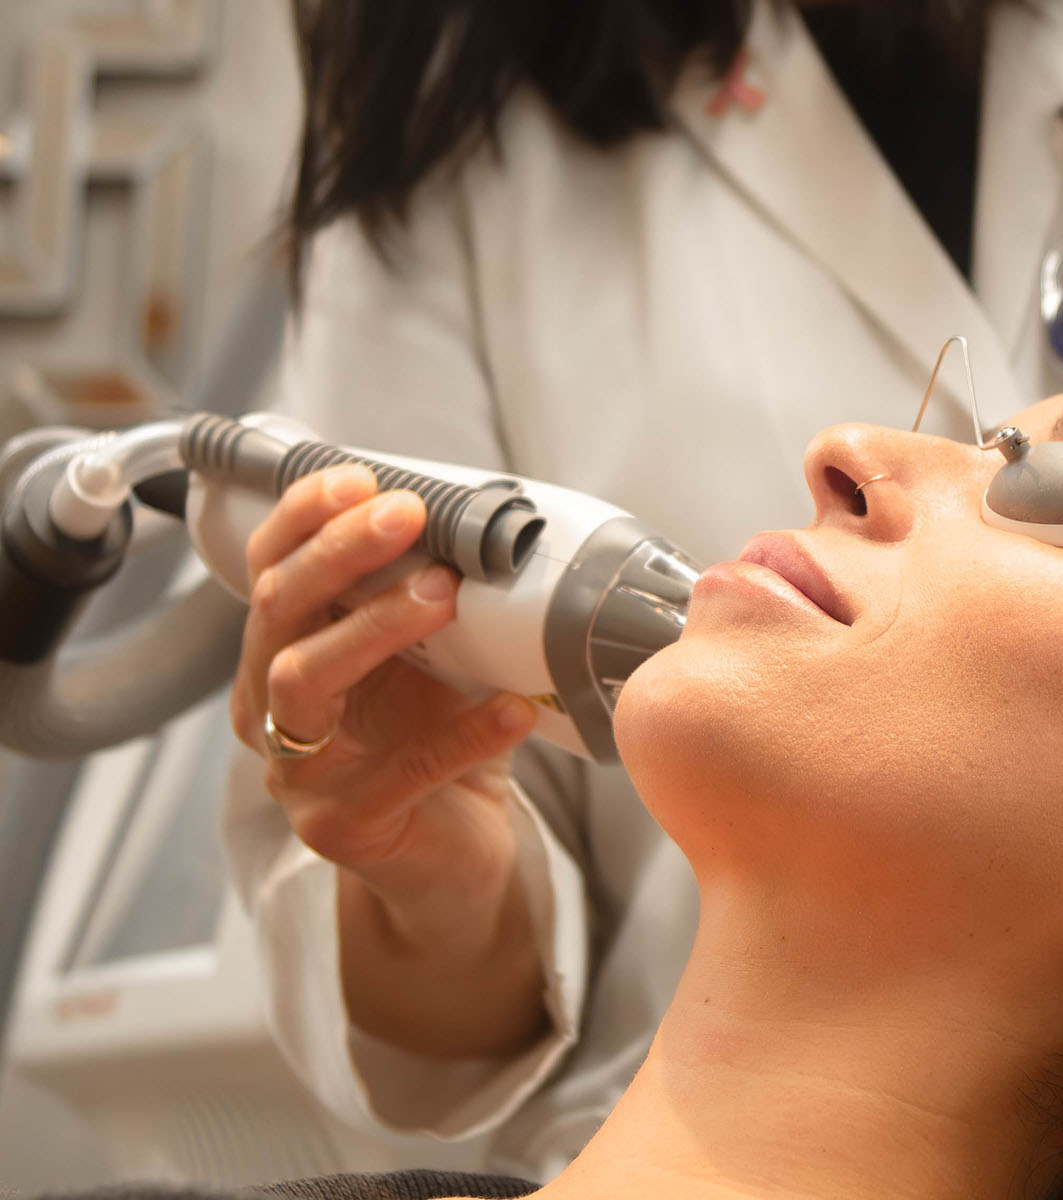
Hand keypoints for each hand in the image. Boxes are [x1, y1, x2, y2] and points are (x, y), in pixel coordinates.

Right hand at [228, 462, 538, 950]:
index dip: (305, 520)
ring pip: (303, 682)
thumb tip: (482, 522)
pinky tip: (514, 708)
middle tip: (406, 517)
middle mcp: (271, 708)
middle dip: (339, 555)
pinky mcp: (340, 828)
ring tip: (443, 594)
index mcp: (286, 653)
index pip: (272, 570)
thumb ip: (434, 601)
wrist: (460, 854)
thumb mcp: (436, 661)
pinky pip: (400, 771)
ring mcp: (298, 771)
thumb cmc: (441, 743)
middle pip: (279, 614)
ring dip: (374, 627)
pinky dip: (463, 734)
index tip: (360, 479)